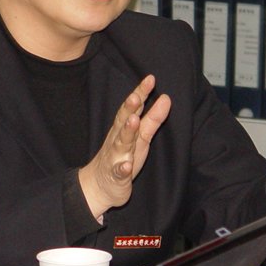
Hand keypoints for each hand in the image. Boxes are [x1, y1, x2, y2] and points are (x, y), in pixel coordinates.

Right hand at [79, 74, 171, 217]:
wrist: (99, 186)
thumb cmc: (122, 157)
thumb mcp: (140, 137)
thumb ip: (153, 119)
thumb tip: (166, 98)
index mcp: (124, 129)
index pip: (132, 108)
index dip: (140, 93)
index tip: (150, 79)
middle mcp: (118, 140)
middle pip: (123, 121)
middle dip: (129, 108)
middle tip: (136, 95)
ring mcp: (115, 157)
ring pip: (121, 143)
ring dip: (127, 132)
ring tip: (133, 121)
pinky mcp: (116, 176)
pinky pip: (119, 172)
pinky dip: (122, 168)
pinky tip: (126, 165)